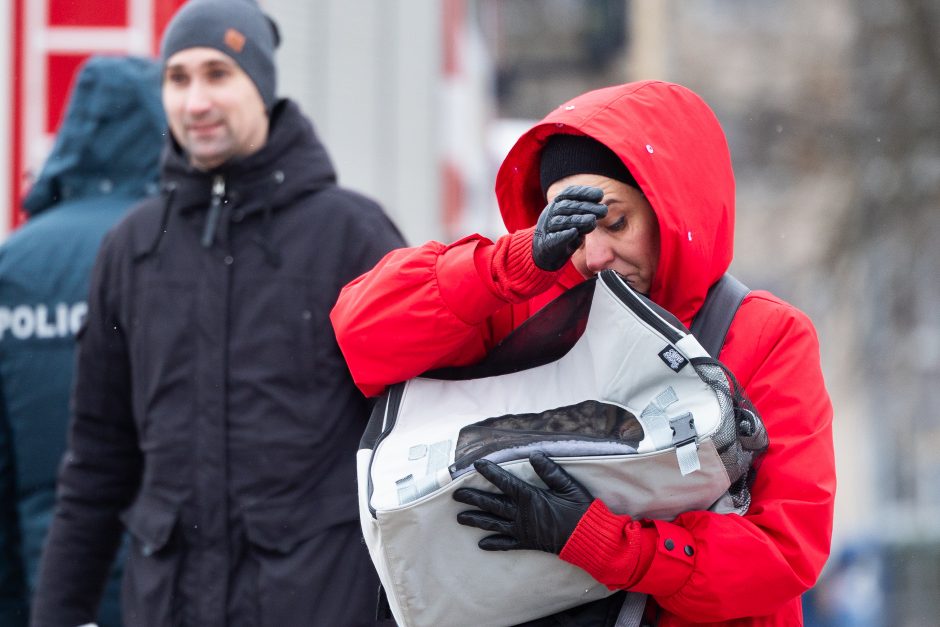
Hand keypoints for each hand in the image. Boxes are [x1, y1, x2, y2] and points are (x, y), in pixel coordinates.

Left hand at [454, 451, 593, 552]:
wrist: (588, 539)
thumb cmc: (580, 510)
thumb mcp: (568, 486)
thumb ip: (550, 471)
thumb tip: (534, 455)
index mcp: (530, 497)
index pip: (505, 482)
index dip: (490, 472)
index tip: (476, 464)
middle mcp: (521, 514)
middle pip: (492, 503)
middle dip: (473, 498)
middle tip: (456, 494)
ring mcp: (522, 530)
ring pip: (493, 523)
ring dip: (476, 519)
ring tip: (460, 518)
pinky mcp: (527, 543)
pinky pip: (506, 544)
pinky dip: (493, 544)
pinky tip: (481, 544)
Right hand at [531, 185, 606, 270]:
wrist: (545, 254)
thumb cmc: (564, 233)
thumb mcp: (575, 220)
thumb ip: (586, 214)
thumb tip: (603, 208)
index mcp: (557, 204)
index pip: (569, 193)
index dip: (584, 192)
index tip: (600, 195)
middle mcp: (550, 213)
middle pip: (568, 206)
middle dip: (587, 207)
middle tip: (603, 211)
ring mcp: (547, 228)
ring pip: (562, 221)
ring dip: (578, 220)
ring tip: (592, 220)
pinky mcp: (547, 243)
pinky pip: (555, 238)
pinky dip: (564, 235)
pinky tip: (574, 233)